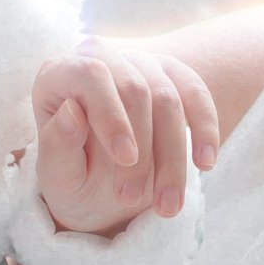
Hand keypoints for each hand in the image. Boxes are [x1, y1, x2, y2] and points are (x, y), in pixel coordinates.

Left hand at [30, 40, 217, 232]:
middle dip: (142, 151)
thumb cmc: (73, 176)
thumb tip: (72, 111)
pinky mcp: (172, 75)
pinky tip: (205, 164)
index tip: (125, 158)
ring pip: (169, 99)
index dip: (111, 114)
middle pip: (135, 90)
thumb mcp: (58, 174)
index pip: (91, 75)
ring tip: (167, 206)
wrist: (100, 182)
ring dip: (173, 157)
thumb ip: (58, 145)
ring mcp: (139, 63)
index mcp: (59, 75)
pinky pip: (196, 94)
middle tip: (131, 200)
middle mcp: (100, 58)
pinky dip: (205, 129)